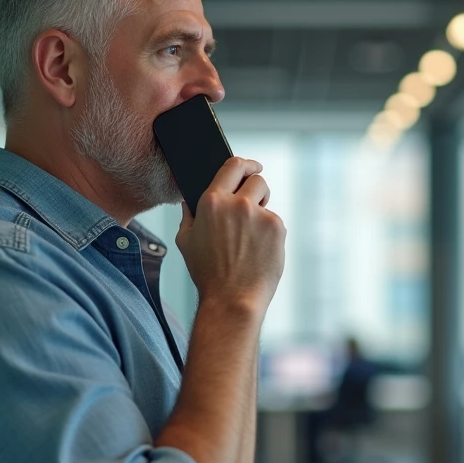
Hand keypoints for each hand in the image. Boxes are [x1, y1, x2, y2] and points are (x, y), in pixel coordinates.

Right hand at [175, 157, 285, 317]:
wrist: (233, 298)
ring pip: (267, 203)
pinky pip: (275, 223)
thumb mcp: (186, 241)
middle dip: (255, 191)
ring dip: (262, 213)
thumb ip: (189, 215)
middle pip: (256, 180)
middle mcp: (237, 203)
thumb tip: (190, 201)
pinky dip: (269, 234)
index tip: (252, 167)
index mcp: (212, 201)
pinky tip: (258, 251)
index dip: (246, 164)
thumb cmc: (208, 273)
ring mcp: (260, 215)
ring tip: (251, 238)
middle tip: (252, 208)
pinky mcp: (277, 228)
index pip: (233, 165)